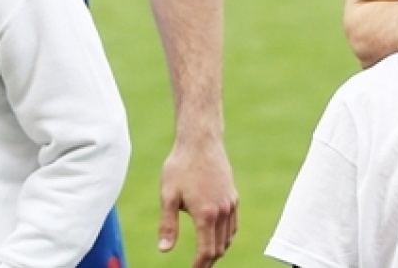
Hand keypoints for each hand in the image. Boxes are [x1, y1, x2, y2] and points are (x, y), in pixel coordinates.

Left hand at [159, 140, 238, 266]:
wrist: (201, 142)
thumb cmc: (181, 167)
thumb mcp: (168, 196)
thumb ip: (167, 225)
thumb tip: (164, 250)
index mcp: (206, 214)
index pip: (207, 251)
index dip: (199, 266)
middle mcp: (223, 211)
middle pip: (220, 247)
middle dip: (208, 261)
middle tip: (196, 267)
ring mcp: (231, 203)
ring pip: (229, 237)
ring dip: (218, 249)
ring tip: (204, 256)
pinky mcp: (233, 196)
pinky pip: (233, 224)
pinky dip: (226, 236)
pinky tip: (216, 236)